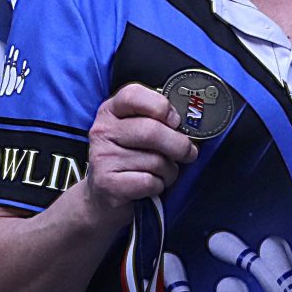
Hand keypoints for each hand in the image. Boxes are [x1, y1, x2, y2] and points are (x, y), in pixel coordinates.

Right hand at [84, 83, 193, 219]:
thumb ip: (156, 121)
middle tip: (188, 153)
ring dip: (169, 171)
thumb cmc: (129, 160)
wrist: (103, 196)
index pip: (133, 95)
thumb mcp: (135, 132)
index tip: (175, 121)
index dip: (161, 106)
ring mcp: (102, 157)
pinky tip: (151, 186)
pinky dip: (158, 186)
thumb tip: (188, 126)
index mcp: (110, 111)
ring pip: (155, 161)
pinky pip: (149, 182)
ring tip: (162, 173)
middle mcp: (103, 131)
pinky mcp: (107, 183)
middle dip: (179, 145)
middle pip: (151, 130)